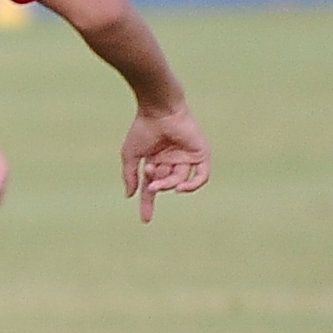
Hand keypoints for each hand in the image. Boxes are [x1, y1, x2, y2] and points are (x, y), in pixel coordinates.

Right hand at [120, 105, 208, 221]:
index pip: (153, 186)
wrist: (159, 111)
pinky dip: (193, 185)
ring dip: (169, 183)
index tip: (145, 220)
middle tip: (150, 185)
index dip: (148, 203)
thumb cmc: (143, 130)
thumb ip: (130, 176)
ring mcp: (187, 157)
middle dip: (157, 187)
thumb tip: (130, 196)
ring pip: (180, 180)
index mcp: (156, 160)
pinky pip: (202, 176)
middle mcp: (172, 160)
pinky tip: (180, 188)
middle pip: (166, 183)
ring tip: (159, 177)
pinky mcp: (200, 153)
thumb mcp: (130, 156)